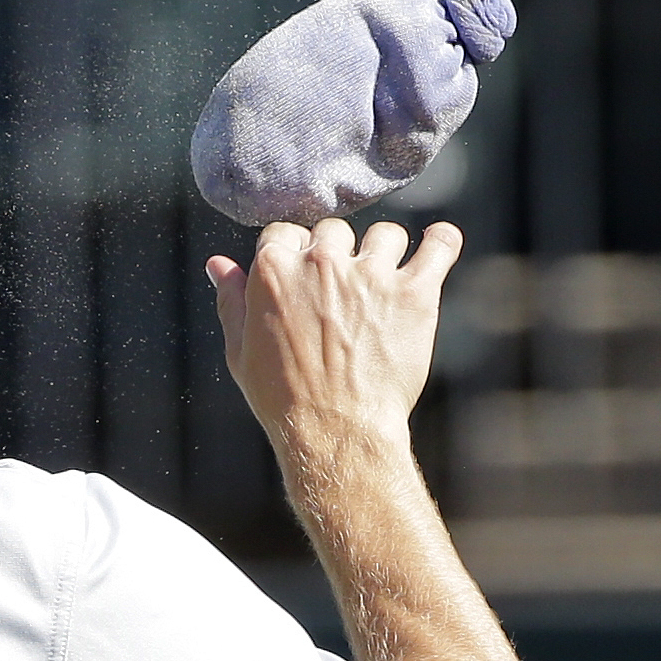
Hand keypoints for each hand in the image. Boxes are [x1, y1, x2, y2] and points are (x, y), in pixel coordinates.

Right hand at [206, 218, 461, 458]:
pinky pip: (439, 246)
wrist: (335, 430)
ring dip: (382, 251)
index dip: (291, 253)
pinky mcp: (414, 293)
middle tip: (339, 291)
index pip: (284, 232)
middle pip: (333, 230)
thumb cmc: (282, 396)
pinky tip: (436, 245)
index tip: (299, 276)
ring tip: (382, 280)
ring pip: (384, 234)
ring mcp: (371, 275)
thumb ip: (231, 299)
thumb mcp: (240, 349)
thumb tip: (219, 264)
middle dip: (335, 253)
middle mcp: (322, 263)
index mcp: (274, 270)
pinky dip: (440, 242)